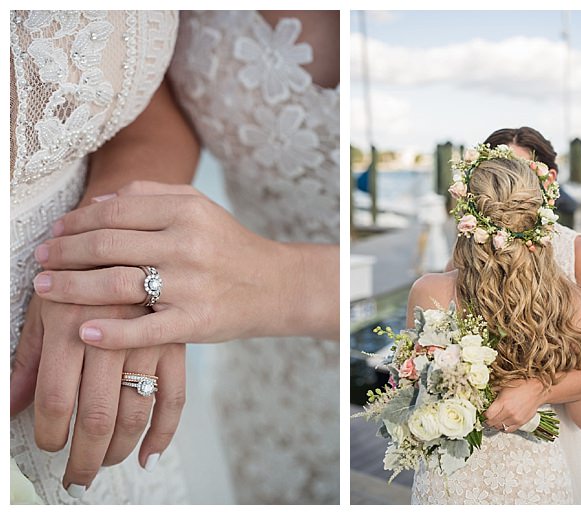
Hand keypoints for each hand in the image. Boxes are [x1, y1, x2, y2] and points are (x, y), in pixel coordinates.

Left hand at [10, 295, 184, 496]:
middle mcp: (112, 335)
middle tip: (76, 476)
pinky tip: (149, 455)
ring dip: (119, 449)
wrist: (133, 241)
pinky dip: (164, 433)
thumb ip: (26, 360)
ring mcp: (149, 341)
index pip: (58, 399)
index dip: (50, 433)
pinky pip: (175, 397)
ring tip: (104, 463)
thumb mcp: (45, 310)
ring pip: (136, 412)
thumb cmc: (78, 275)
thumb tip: (9, 406)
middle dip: (84, 456)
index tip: (48, 445)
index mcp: (70, 325)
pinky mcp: (175, 344)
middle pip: (98, 414)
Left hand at [31, 181, 304, 347]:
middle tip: (39, 260)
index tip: (54, 232)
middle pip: (108, 245)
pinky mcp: (197, 322)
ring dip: (72, 287)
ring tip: (45, 289)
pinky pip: (146, 330)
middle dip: (64, 253)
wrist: (276, 285)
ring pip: (117, 284)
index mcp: (186, 212)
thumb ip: (150, 196)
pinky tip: (85, 332)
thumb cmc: (229, 247)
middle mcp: (188, 244)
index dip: (76, 222)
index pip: (115, 212)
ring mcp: (192, 285)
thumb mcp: (199, 208)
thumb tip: (95, 203)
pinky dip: (112, 333)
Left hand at [483, 379, 546, 432]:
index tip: (484, 413)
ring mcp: (516, 418)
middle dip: (488, 421)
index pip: (488, 415)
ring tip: (495, 420)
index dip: (484, 415)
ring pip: (500, 427)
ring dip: (496, 425)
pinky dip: (504, 428)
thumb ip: (493, 393)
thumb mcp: (503, 386)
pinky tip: (503, 423)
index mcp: (503, 401)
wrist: (536, 389)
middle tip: (487, 419)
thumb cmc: (521, 385)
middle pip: (493, 422)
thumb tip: (485, 397)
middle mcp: (509, 412)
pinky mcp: (522, 422)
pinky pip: (509, 430)